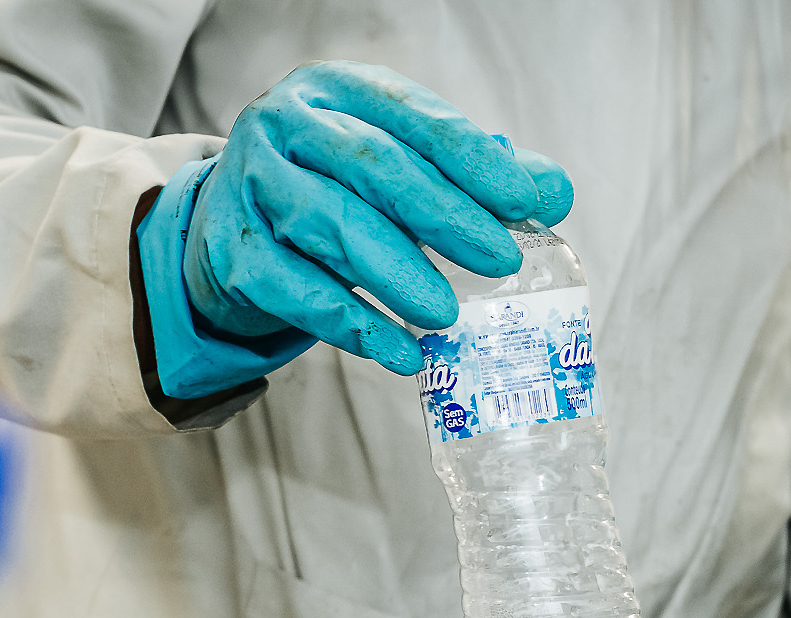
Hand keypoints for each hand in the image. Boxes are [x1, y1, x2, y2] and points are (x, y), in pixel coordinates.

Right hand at [138, 61, 573, 391]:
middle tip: (501, 261)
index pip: (412, 116)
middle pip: (371, 165)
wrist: (236, 230)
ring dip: (396, 274)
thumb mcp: (400, 169)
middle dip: (444, 216)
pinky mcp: (237, 253)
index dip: (470, 158)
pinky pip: (299, 292)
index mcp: (338, 91)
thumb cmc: (336, 193)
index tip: (524, 201)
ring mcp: (253, 187)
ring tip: (447, 315)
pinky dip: (355, 326)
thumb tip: (554, 192)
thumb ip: (472, 176)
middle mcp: (287, 126)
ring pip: (329, 225)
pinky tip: (402, 353)